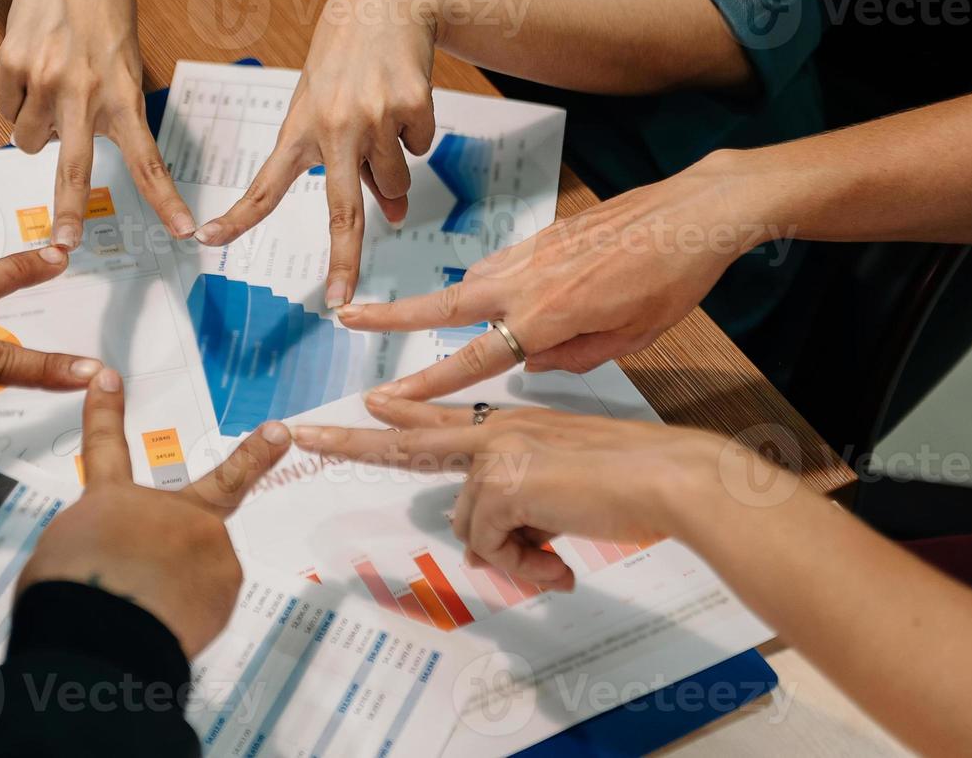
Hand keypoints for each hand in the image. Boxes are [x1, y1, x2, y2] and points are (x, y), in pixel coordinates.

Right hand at [0, 0, 195, 248]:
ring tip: (51, 86)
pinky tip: (32, 64)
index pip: (148, 158)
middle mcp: (86, 90)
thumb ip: (111, 108)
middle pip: (75, 168)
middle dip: (69, 211)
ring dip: (36, 129)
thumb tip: (71, 151)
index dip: (164, 199)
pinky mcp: (12, 63)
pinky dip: (16, 98)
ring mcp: (45, 78)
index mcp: (124, 93)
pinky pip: (6, 108)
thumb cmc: (105, 12)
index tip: (181, 231)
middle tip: (64, 244)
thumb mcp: (127, 61)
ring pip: (28, 140)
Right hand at [19, 369, 292, 656]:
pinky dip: (189, 617)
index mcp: (111, 502)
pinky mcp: (225, 580)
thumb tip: (124, 561)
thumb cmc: (67, 596)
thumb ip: (103, 546)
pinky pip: (208, 602)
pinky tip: (165, 628)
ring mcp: (204, 541)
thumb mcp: (64, 557)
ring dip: (182, 591)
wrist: (97, 633)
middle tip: (279, 435)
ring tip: (148, 614)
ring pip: (202, 569)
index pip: (104, 447)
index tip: (109, 380)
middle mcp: (166, 511)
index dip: (105, 413)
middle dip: (254, 456)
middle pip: (223, 483)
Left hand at [196, 0, 441, 307]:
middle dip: (344, 261)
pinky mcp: (412, 105)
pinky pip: (420, 148)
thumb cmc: (347, 63)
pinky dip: (415, 134)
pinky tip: (403, 97)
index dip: (237, 217)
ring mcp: (375, 116)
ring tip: (382, 118)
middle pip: (343, 211)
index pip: (264, 185)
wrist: (386, 0)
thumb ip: (352, 166)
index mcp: (300, 129)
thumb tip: (395, 214)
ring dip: (394, 169)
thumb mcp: (331, 110)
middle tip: (340, 299)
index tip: (207, 241)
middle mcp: (333, 126)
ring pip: (395, 182)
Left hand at [289, 397, 730, 588]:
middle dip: (349, 442)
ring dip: (511, 557)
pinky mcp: (502, 483)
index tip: (368, 405)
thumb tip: (483, 548)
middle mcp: (496, 431)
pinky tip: (558, 562)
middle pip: (408, 441)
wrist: (668, 477)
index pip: (441, 418)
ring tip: (556, 562)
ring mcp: (496, 453)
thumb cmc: (631, 482)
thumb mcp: (562, 496)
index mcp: (511, 425)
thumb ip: (519, 515)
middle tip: (303, 435)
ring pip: (470, 526)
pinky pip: (491, 544)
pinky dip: (523, 565)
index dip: (401, 415)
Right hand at [338, 152, 771, 397]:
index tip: (386, 397)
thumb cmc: (672, 279)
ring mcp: (530, 252)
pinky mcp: (542, 235)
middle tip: (345, 315)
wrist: (693, 212)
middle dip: (390, 315)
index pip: (471, 358)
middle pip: (441, 303)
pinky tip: (496, 297)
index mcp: (546, 317)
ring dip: (440, 302)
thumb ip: (573, 357)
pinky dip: (485, 283)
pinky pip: (499, 266)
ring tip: (414, 317)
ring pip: (470, 282)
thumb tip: (530, 362)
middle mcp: (526, 281)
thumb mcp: (630, 338)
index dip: (426, 384)